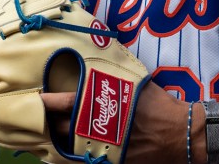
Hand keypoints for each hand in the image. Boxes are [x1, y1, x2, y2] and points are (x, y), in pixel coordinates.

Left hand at [41, 81, 189, 162]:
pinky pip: (86, 161)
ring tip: (46, 136)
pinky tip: (67, 155)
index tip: (38, 99)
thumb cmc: (160, 105)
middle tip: (37, 118)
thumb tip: (101, 64)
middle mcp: (101, 127)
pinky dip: (75, 157)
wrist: (181, 134)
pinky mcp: (112, 162)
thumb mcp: (136, 83)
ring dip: (58, 141)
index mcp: (105, 104)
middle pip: (64, 128)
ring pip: (71, 148)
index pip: (68, 102)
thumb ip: (115, 76)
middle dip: (48, 122)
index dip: (49, 102)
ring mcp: (105, 148)